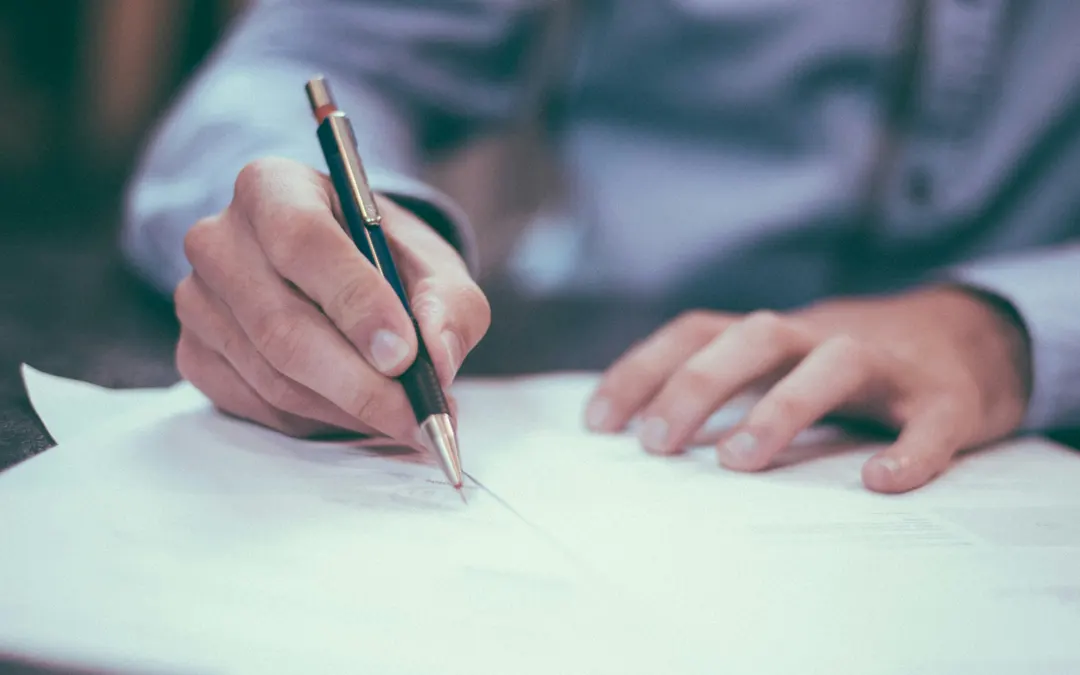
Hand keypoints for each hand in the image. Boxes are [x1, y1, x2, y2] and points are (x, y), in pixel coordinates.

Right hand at [175, 157, 489, 441]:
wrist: (340, 272)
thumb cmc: (385, 260)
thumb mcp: (434, 265)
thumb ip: (449, 304)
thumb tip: (438, 357)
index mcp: (273, 187)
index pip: (303, 241)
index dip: (355, 302)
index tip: (404, 354)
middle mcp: (219, 239)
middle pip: (281, 325)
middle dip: (360, 383)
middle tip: (417, 415)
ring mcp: (198, 301)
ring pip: (273, 376)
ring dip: (347, 409)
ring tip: (404, 418)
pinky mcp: (195, 354)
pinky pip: (259, 406)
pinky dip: (318, 421)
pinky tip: (358, 412)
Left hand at [585, 288, 1031, 492]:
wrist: (972, 339)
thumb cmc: (851, 365)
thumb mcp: (782, 362)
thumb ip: (726, 384)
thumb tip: (640, 435)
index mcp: (775, 335)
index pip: (696, 332)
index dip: (643, 370)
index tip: (598, 423)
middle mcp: (822, 336)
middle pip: (754, 337)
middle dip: (698, 384)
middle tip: (655, 444)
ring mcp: (888, 363)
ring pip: (835, 363)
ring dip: (783, 407)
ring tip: (737, 461)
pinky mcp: (948, 398)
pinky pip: (932, 421)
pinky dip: (910, 450)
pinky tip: (881, 482)